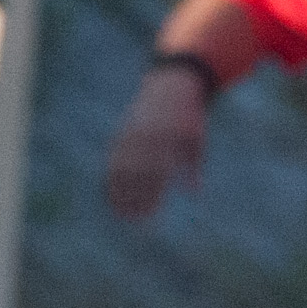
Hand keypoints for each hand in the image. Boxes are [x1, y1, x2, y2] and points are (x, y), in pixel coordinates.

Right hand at [103, 63, 209, 217]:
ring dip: (119, 192)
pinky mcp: (122, 133)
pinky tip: (110, 195)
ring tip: (120, 214)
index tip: (148, 217)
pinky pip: (113, 158)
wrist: (170, 85)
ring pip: (121, 168)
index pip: (157, 174)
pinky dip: (110, 177)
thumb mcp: (196, 139)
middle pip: (137, 175)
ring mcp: (131, 134)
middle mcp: (146, 138)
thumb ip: (194, 167)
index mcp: (167, 139)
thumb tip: (195, 193)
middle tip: (134, 222)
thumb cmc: (189, 117)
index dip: (150, 197)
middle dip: (134, 199)